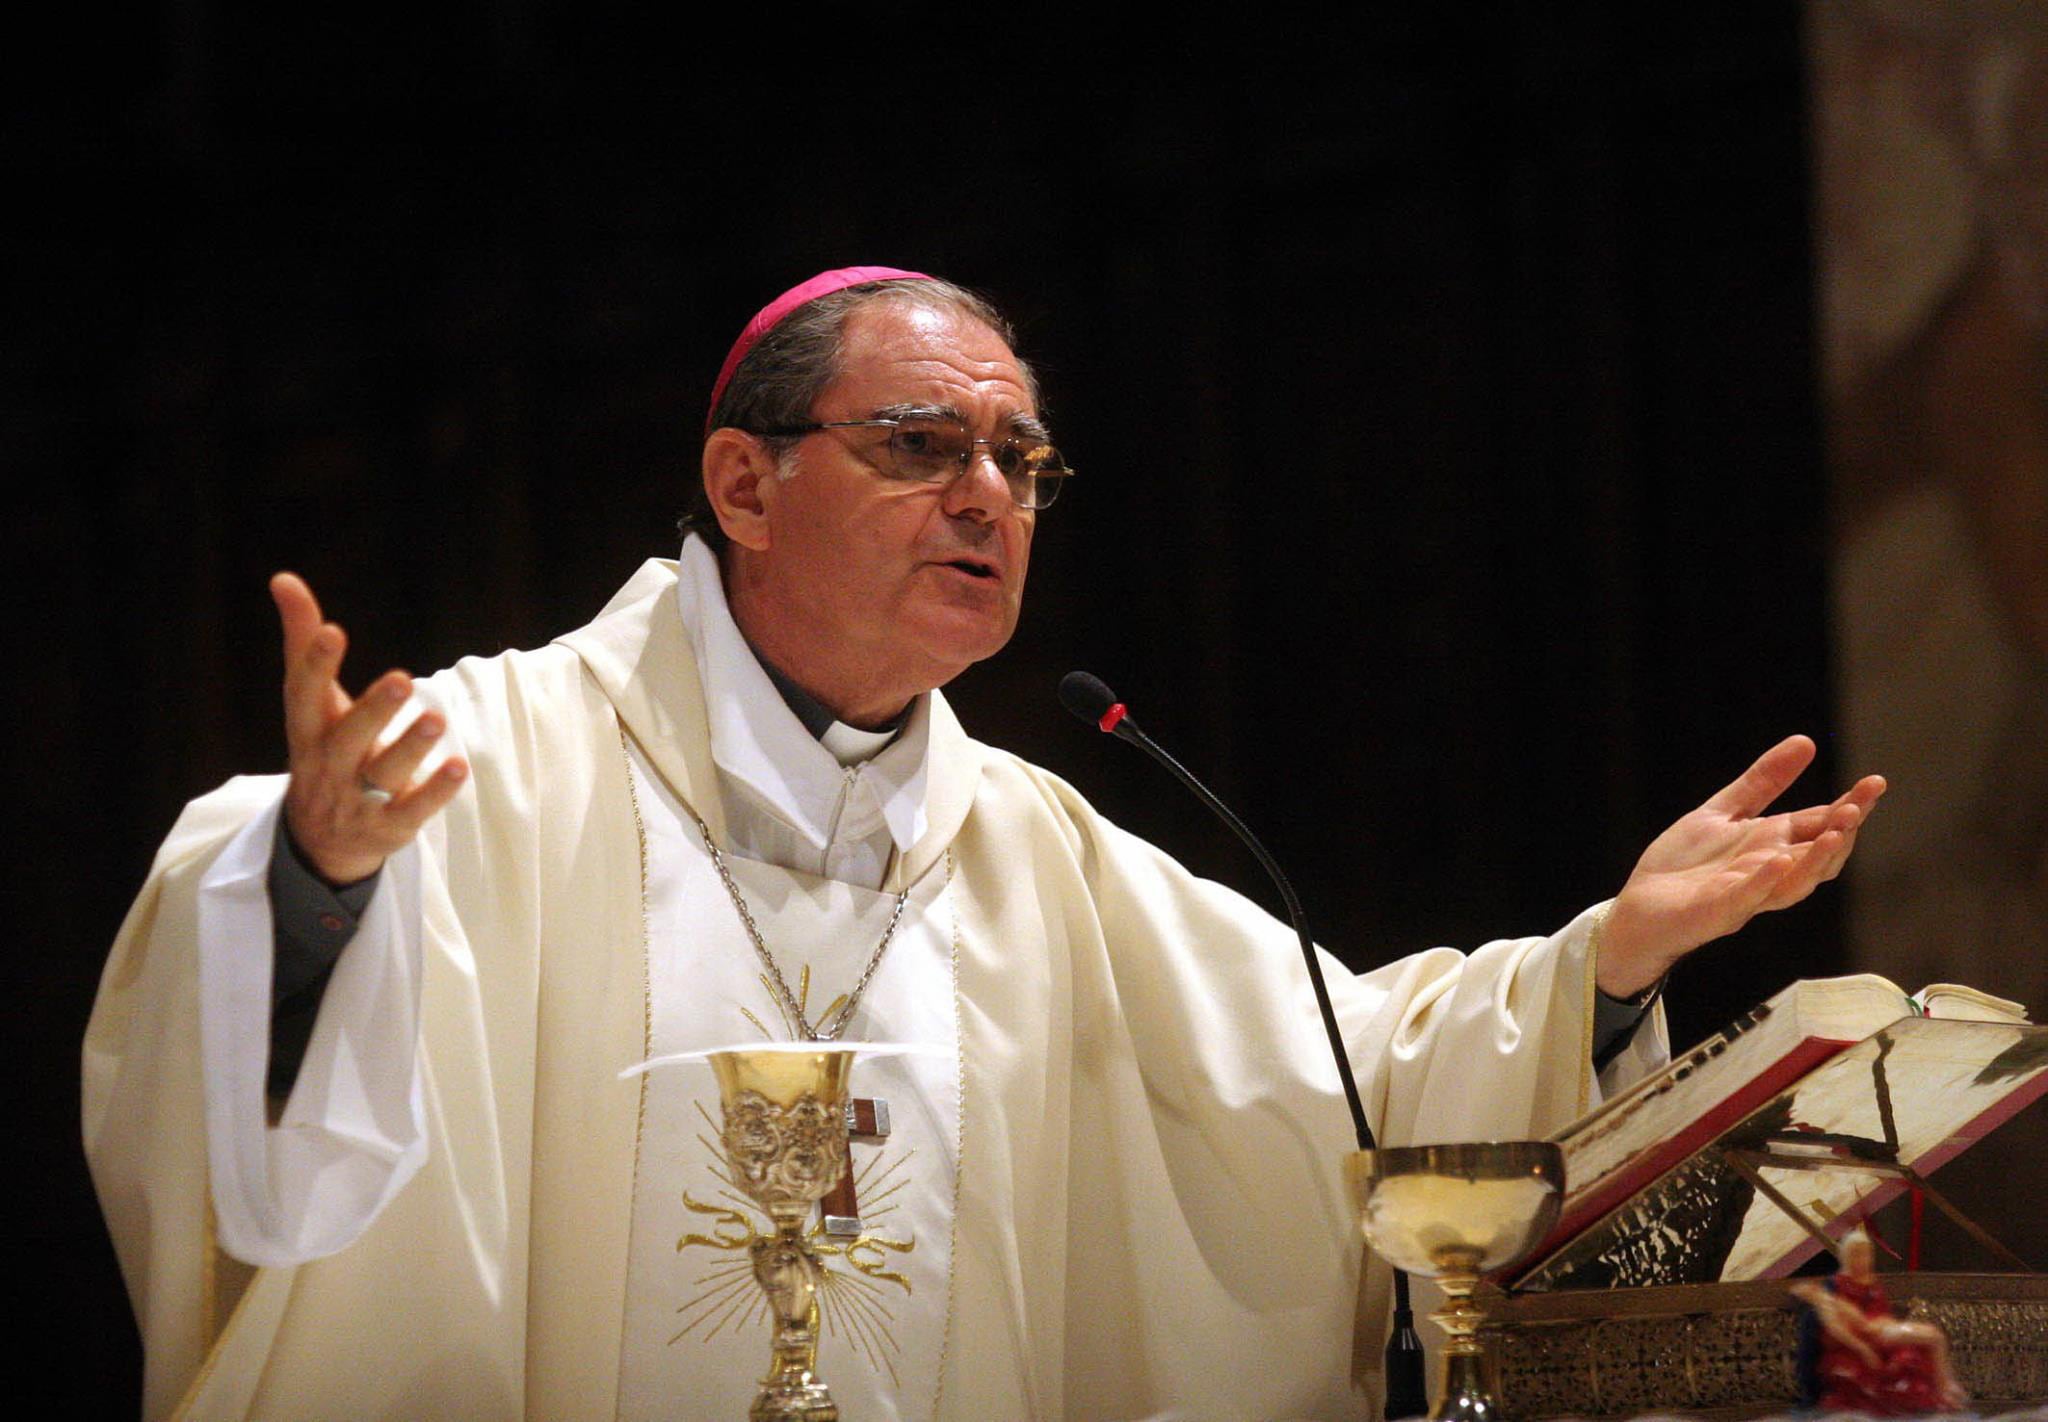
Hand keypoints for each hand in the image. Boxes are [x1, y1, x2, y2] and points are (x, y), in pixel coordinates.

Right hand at [273, 572, 467, 883]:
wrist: (320, 841)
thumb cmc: (323, 748)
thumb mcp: (311, 702)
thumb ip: (303, 641)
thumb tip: (283, 577)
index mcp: (308, 729)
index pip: (305, 695)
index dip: (316, 665)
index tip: (332, 631)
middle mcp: (329, 764)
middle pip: (349, 738)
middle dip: (374, 709)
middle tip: (403, 678)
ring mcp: (358, 799)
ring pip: (383, 773)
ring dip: (410, 746)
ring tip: (435, 718)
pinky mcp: (389, 826)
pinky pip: (412, 810)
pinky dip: (435, 791)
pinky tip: (459, 767)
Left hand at [1598, 735, 1885, 996]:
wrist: (1638, 907)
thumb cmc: (1683, 864)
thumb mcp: (1722, 811)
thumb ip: (1762, 782)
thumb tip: (1806, 741)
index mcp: (1773, 845)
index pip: (1822, 825)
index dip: (1851, 805)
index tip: (1875, 782)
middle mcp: (1770, 872)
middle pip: (1819, 855)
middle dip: (1843, 832)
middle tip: (1859, 805)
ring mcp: (1747, 894)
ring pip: (1795, 882)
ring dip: (1817, 858)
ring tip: (1838, 831)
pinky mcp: (1719, 911)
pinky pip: (1748, 897)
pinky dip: (1766, 880)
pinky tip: (1779, 859)